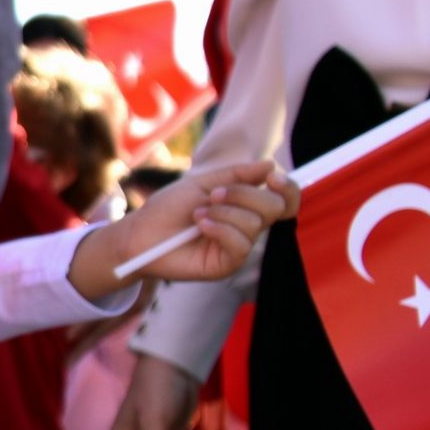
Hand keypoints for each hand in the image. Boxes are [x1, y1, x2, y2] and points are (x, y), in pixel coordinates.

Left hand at [72, 161, 298, 295]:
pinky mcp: (227, 264)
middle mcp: (248, 226)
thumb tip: (271, 166)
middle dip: (244, 195)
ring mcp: (238, 246)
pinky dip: (220, 229)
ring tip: (198, 213)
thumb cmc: (169, 208)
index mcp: (246, 206)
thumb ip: (237, 175)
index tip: (272, 178)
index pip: (284, 200)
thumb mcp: (203, 183)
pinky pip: (240, 244)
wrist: (141, 233)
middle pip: (274, 207)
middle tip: (214, 194)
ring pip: (255, 224)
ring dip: (224, 212)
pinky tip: (201, 225)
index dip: (287, 188)